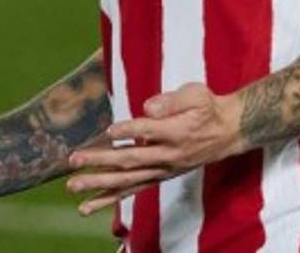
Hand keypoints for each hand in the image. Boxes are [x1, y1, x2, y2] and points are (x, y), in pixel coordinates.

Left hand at [66, 83, 241, 215]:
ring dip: (98, 183)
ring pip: (127, 180)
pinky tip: (88, 205)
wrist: (226, 132)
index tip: (110, 130)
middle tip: (74, 159)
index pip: (148, 132)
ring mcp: (162, 170)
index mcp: (177, 132)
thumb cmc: (208, 108)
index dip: (129, 132)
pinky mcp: (158, 176)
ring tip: (73, 185)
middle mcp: (168, 156)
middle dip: (100, 160)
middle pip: (130, 160)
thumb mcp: (197, 94)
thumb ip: (172, 100)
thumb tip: (148, 106)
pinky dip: (109, 198)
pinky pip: (131, 190)